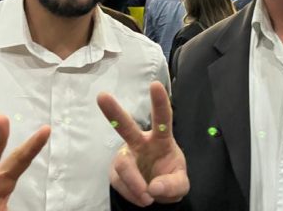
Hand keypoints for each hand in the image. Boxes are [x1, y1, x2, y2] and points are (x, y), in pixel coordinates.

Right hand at [97, 82, 188, 206]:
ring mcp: (125, 157)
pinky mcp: (115, 172)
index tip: (155, 84)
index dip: (160, 103)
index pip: (162, 119)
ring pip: (123, 164)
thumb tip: (152, 187)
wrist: (154, 193)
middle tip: (102, 96)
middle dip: (114, 112)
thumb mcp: (180, 184)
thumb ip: (173, 185)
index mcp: (161, 139)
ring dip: (135, 183)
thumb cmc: (168, 177)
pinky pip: (119, 183)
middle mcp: (140, 143)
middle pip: (126, 127)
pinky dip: (132, 194)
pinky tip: (141, 197)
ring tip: (147, 198)